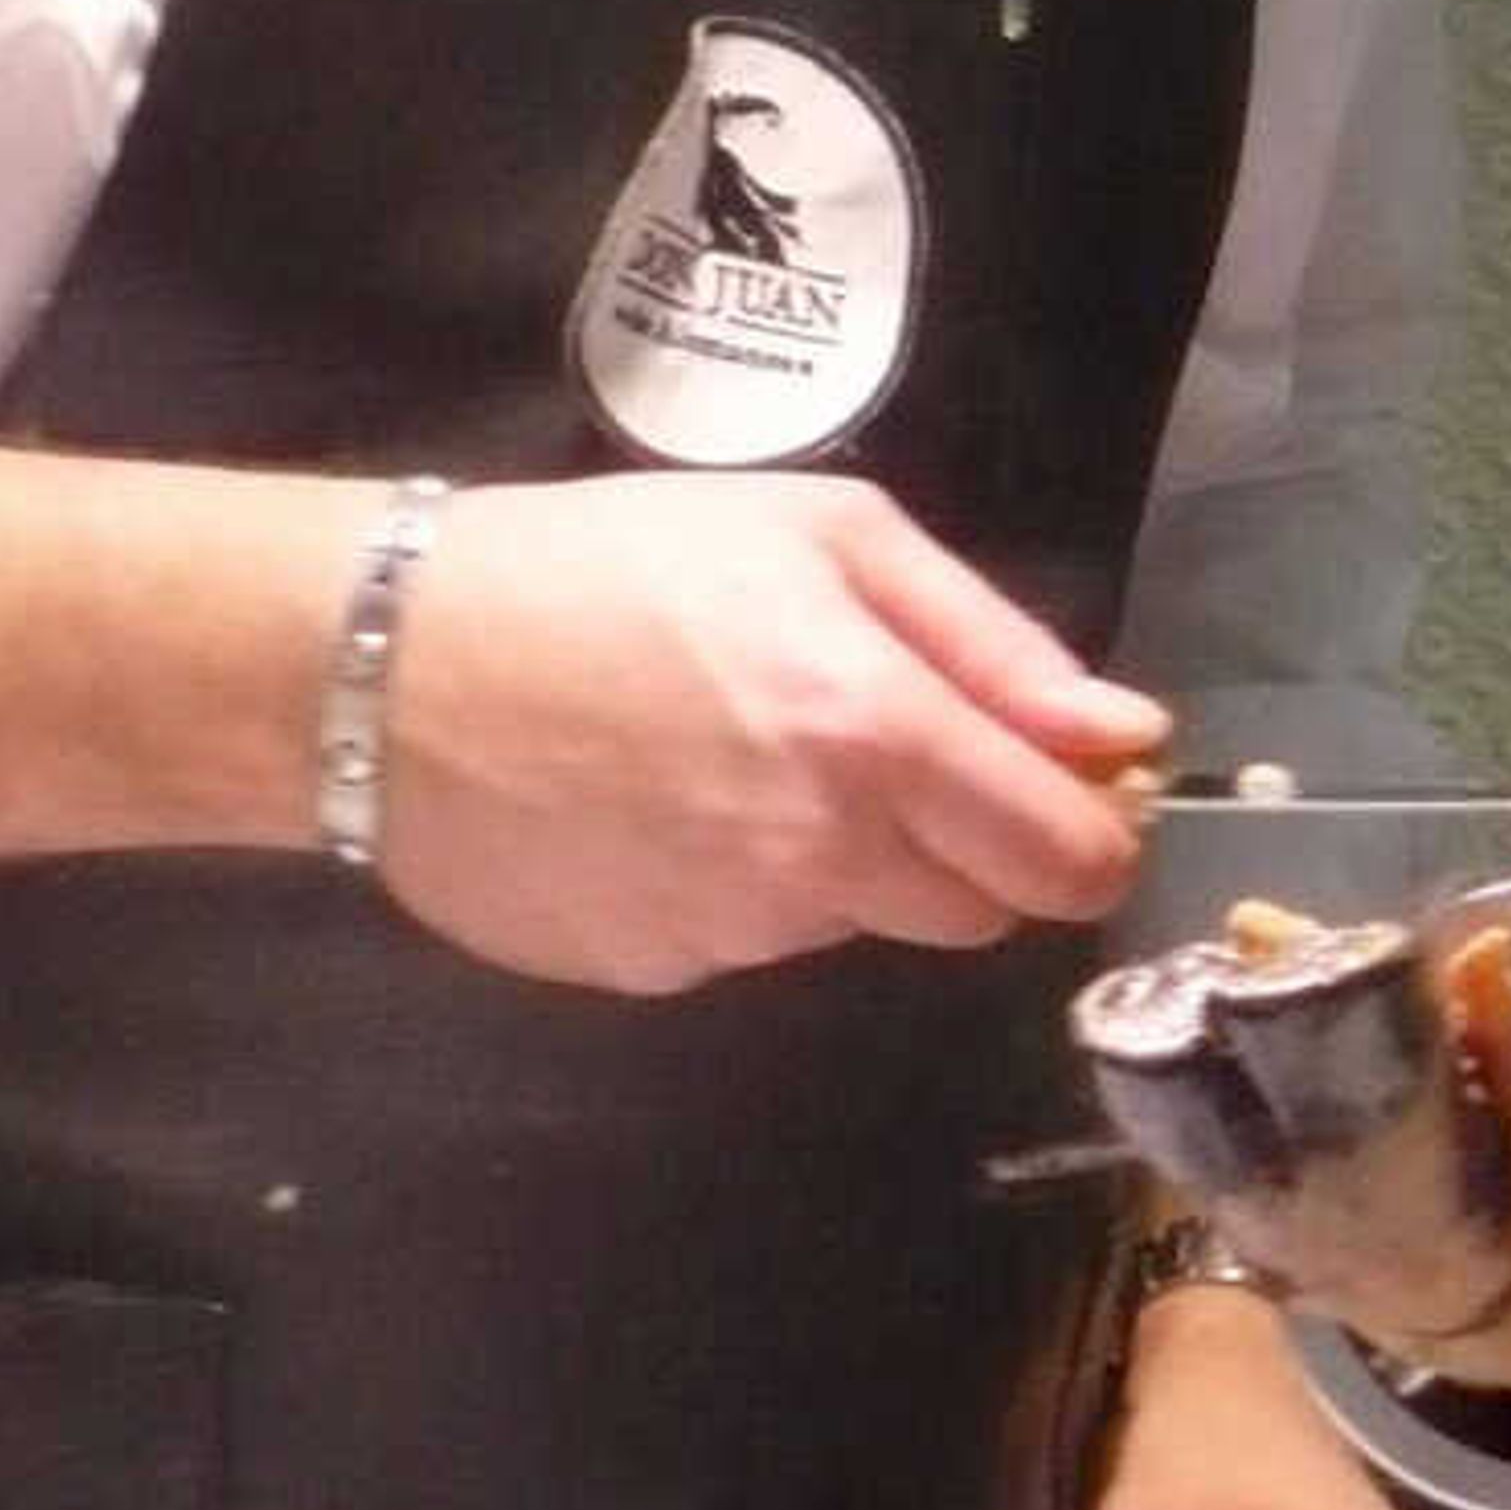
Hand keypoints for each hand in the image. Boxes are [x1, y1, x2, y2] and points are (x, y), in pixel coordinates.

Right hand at [382, 468, 1164, 988]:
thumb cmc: (615, 561)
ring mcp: (732, 935)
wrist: (387, 661)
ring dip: (851, 860)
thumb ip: (990, 643)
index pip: (1067, 858)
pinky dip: (741, 885)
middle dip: (974, 843)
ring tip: (741, 750)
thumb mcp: (825, 534)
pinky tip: (662, 802)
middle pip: (982, 911)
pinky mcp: (653, 975)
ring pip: (865, 922)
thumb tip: (1123, 734)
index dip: (1094, 830)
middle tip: (887, 745)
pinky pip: (753, 943)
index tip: (1069, 787)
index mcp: (876, 734)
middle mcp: (821, 859)